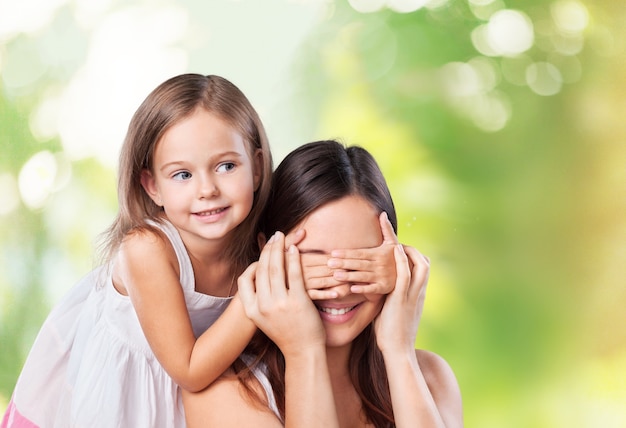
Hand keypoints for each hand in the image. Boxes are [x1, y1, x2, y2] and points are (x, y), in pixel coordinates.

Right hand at [238, 232, 325, 355]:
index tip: (263, 250)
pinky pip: (294, 273)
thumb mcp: (264, 319)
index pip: (245, 280)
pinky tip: (295, 248)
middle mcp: (263, 306)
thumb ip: (258, 300)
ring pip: (276, 268)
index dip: (253, 262)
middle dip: (268, 249)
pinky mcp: (298, 301)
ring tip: (282, 237)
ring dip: (279, 249)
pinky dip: (293, 258)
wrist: (303, 352)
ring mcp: (280, 303)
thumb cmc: (286, 333)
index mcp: (251, 310)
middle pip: (262, 269)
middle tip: (275, 236)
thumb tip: (257, 279)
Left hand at [326, 212, 397, 294]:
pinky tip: (352, 289)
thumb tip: (383, 213)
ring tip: (335, 275)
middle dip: (344, 263)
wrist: (410, 274)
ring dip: (349, 276)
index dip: (347, 253)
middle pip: (359, 264)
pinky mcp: (384, 288)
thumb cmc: (396, 257)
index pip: (360, 253)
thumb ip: (387, 229)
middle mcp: (380, 265)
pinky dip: (363, 289)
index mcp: (379, 254)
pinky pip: (372, 289)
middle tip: (329, 263)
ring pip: (363, 276)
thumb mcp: (393, 243)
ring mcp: (382, 277)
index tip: (333, 253)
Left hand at [374, 244, 429, 354]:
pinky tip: (395, 249)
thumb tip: (379, 292)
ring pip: (421, 266)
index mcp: (417, 296)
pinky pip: (406, 274)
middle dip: (415, 250)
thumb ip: (390, 299)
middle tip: (401, 244)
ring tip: (398, 243)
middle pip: (426, 264)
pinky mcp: (402, 299)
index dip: (415, 258)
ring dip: (410, 251)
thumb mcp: (393, 312)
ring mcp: (412, 296)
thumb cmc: (391, 335)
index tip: (403, 250)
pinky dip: (402, 259)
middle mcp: (418, 294)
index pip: (422, 271)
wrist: (397, 351)